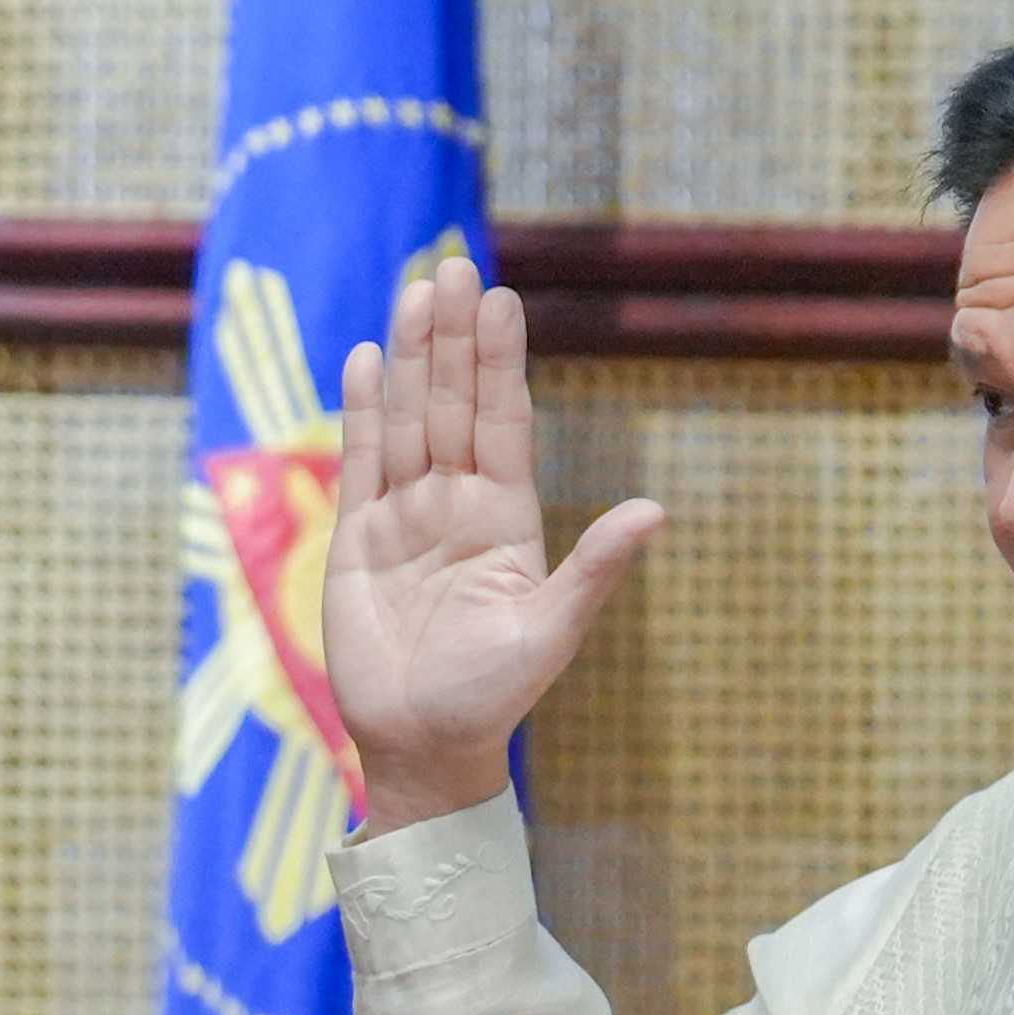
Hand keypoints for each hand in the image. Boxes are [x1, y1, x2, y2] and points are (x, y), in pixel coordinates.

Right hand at [325, 259, 667, 826]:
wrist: (424, 747)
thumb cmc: (494, 697)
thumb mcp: (552, 631)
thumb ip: (596, 568)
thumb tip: (656, 511)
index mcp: (506, 518)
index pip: (503, 422)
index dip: (498, 362)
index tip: (498, 301)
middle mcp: (456, 504)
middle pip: (452, 405)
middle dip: (451, 340)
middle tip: (451, 267)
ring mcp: (404, 518)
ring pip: (406, 422)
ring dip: (407, 359)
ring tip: (411, 293)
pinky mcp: (357, 541)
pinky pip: (360, 464)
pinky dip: (361, 413)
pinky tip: (361, 360)